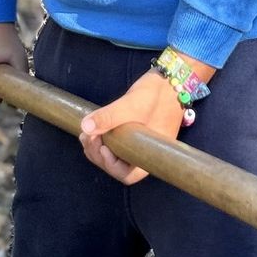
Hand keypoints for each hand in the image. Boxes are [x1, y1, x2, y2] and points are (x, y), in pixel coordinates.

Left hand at [79, 57, 210, 183]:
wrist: (171, 80)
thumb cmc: (156, 95)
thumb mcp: (132, 105)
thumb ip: (109, 116)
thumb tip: (85, 127)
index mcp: (150, 155)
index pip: (127, 175)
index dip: (110, 165)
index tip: (102, 145)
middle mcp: (144, 154)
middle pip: (117, 167)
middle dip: (98, 155)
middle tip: (87, 137)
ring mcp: (138, 145)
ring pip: (115, 156)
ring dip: (97, 148)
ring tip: (86, 133)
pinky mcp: (133, 135)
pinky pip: (116, 145)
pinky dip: (103, 140)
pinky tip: (93, 129)